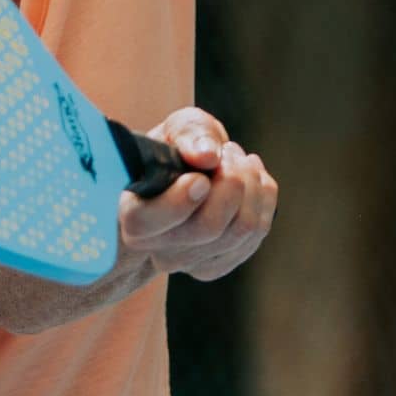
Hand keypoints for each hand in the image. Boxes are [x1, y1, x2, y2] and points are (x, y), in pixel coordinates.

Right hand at [118, 107, 277, 283]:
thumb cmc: (175, 152)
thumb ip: (188, 135)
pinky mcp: (216, 265)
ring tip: (238, 162)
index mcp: (132, 212)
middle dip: (232, 180)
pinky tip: (251, 180)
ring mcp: (187, 262)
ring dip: (251, 183)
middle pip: (208, 226)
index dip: (179, 201)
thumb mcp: (176, 129)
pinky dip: (263, 198)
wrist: (183, 177)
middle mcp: (155, 246)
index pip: (147, 223)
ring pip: (241, 229)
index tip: (200, 177)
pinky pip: (257, 232)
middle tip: (228, 153)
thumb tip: (207, 155)